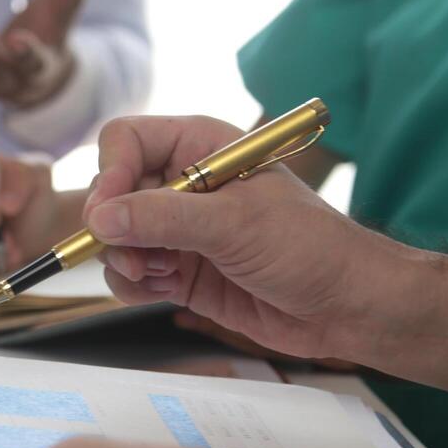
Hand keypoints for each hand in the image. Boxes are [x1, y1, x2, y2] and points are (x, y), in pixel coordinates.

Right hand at [81, 115, 406, 359]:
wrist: (346, 305)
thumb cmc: (309, 247)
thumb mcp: (234, 224)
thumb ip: (162, 218)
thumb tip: (101, 218)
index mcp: (201, 147)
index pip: (127, 142)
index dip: (111, 174)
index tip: (107, 215)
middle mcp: (185, 184)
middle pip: (114, 193)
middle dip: (114, 227)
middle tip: (135, 258)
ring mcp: (182, 230)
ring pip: (117, 238)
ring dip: (123, 261)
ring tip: (156, 277)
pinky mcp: (183, 271)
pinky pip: (133, 274)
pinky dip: (134, 285)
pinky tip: (163, 291)